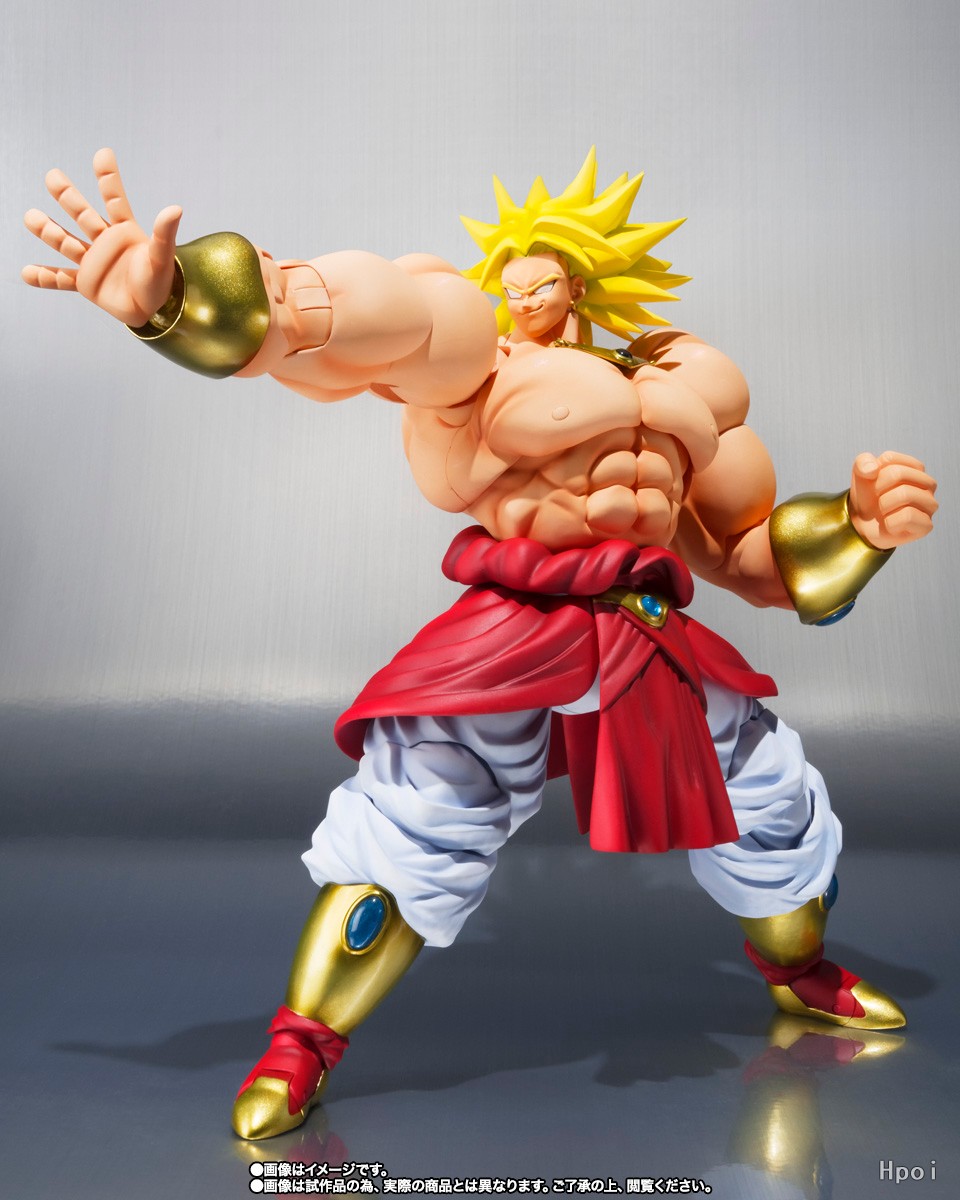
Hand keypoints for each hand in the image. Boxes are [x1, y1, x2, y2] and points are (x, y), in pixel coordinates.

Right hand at [22, 148, 181, 326]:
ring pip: (66, 242)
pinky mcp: (85, 283)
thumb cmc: (159, 281)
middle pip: (82, 214)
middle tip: (52, 176)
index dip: (109, 178)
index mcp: (124, 231)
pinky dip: (45, 277)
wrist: (152, 309)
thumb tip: (176, 209)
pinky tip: (26, 273)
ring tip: (31, 217)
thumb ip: (164, 233)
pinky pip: (61, 279)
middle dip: (67, 196)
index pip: (114, 200)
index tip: (104, 153)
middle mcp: (104, 242)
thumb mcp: (162, 257)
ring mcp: (92, 261)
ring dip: (48, 231)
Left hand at [848, 451, 937, 549]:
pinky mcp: (927, 525)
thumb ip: (862, 462)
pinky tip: (890, 524)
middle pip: (897, 473)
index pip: (889, 458)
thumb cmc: (868, 497)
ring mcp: (930, 504)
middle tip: (877, 499)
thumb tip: (872, 469)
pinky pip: (907, 517)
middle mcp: (928, 484)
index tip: (873, 483)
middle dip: (877, 488)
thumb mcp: (861, 475)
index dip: (872, 473)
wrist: (863, 525)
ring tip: (884, 511)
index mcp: (915, 467)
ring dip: (884, 504)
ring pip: (905, 494)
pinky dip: (890, 522)